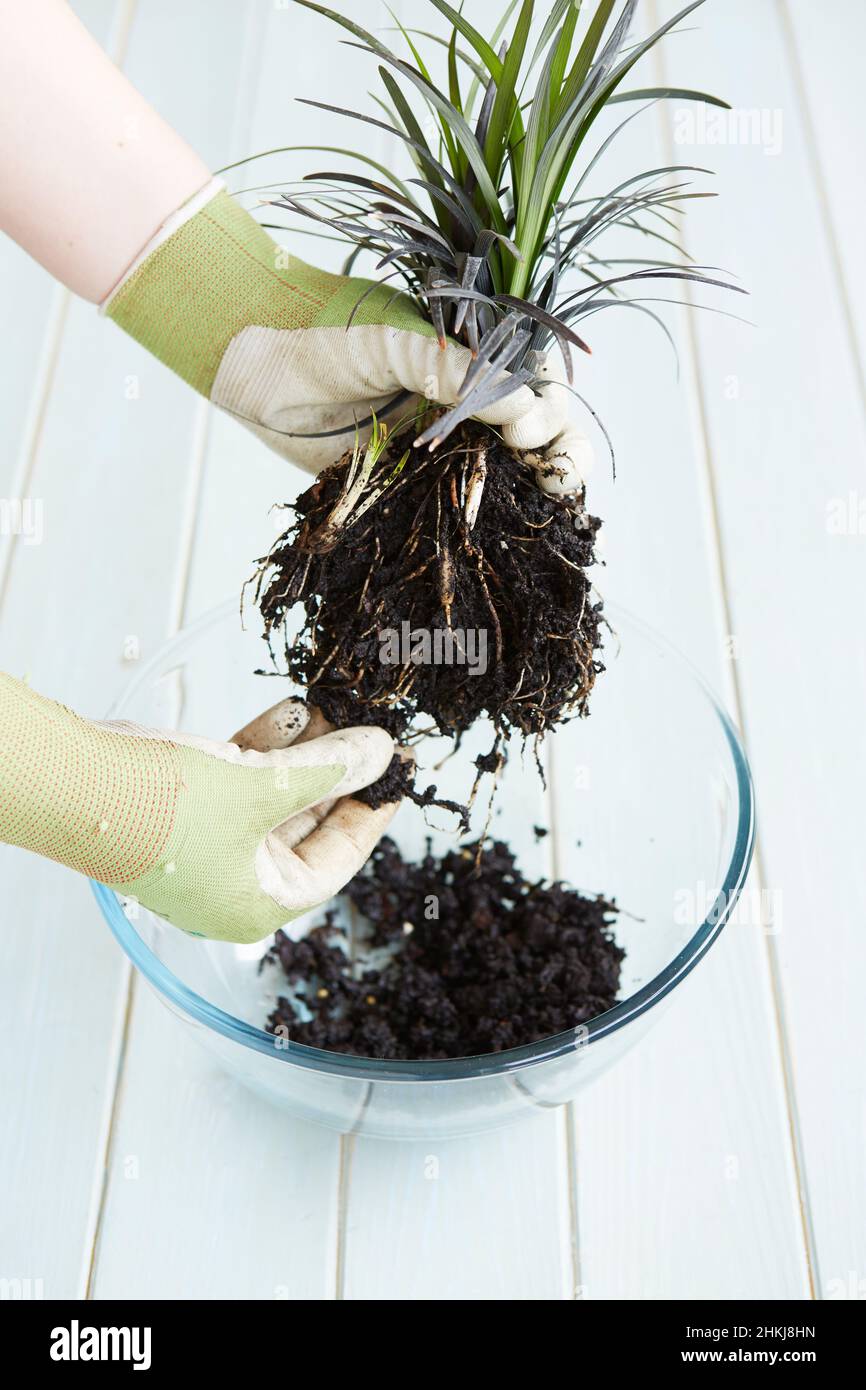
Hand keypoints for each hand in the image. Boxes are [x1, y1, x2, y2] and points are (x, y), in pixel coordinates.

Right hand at [0, 674, 396, 943]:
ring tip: (333, 707)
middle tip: (368, 732)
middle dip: (335, 772)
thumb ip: (328, 771)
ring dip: (302, 752)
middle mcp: (235, 884)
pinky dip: (264, 746)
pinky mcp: (185, 809)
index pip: (335, 863)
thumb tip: (380, 754)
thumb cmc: (166, 810)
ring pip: (274, 795)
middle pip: (307, 825)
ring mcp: (208, 847)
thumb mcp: (264, 789)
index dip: (369, 815)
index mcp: (258, 905)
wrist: (76, 784)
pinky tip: (290, 709)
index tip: (396, 775)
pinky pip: (240, 779)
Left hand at [104, 183, 592, 493]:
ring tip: (548, 510)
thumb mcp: (401, 345)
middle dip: (565, 461)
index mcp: (478, 362)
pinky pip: (463, 510)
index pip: (543, 390)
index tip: (531, 435)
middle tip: (555, 483)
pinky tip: (511, 535)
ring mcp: (448, 449)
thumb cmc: (330, 338)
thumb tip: (526, 412)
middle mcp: (472, 406)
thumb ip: (459, 375)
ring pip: (514, 479)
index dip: (555, 415)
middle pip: (546, 439)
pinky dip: (490, 524)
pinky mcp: (417, 488)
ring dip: (539, 498)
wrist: (262, 371)